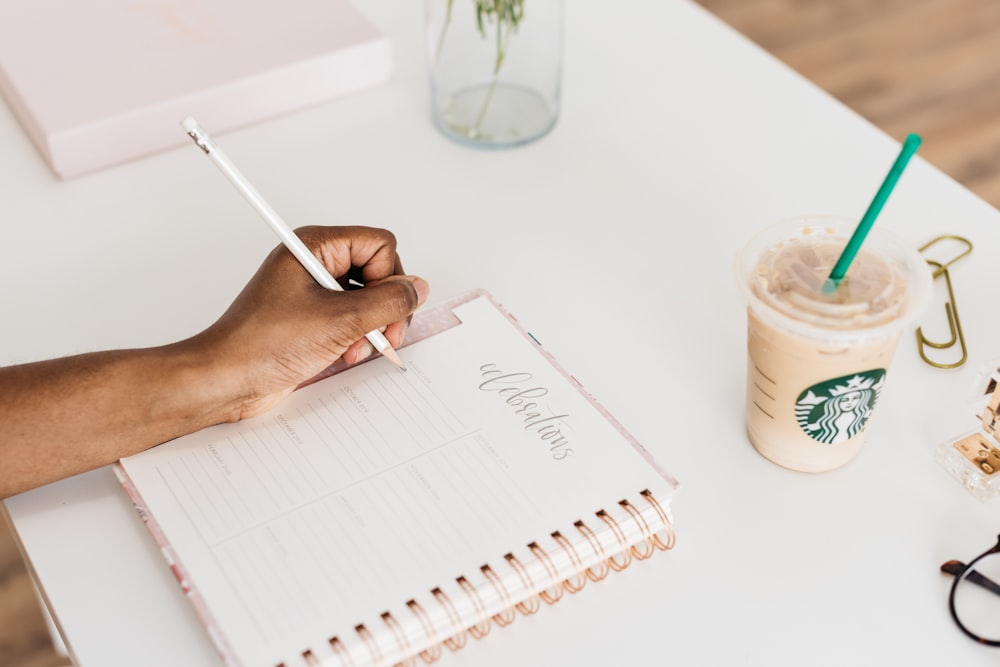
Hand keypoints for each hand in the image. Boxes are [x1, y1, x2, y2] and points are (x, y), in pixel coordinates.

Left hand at [192, 225, 429, 418]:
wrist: (227, 380)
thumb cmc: (262, 344)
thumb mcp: (340, 320)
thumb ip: (388, 301)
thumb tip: (416, 288)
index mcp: (315, 246)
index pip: (379, 245)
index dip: (389, 277)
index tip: (380, 308)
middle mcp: (316, 264)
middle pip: (379, 272)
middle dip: (385, 308)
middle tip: (381, 334)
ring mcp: (314, 292)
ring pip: (370, 299)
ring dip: (372, 328)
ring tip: (355, 348)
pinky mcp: (314, 317)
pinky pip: (354, 318)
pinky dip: (358, 338)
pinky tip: (346, 354)